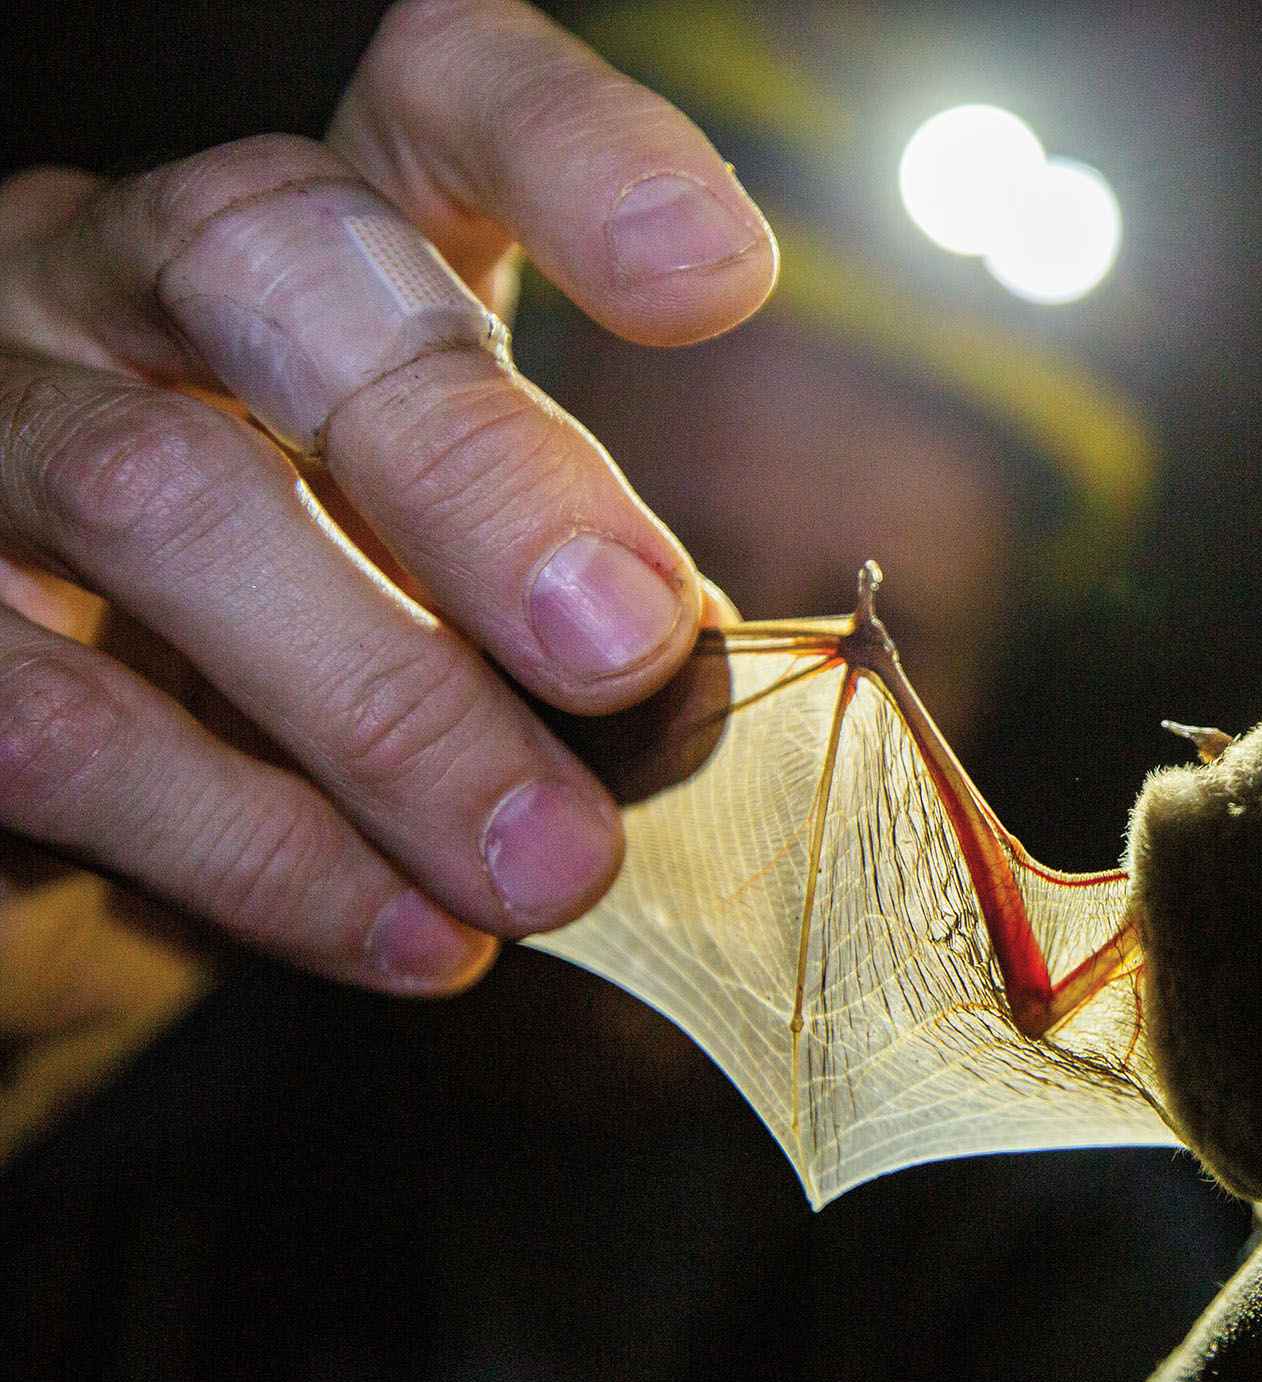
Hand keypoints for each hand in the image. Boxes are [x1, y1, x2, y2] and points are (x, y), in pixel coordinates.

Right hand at [0, 0, 773, 997]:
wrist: (70, 773)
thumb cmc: (313, 638)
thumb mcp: (455, 574)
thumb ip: (561, 582)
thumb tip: (674, 679)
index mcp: (310, 240)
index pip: (434, 92)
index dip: (575, 154)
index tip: (717, 280)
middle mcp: (115, 273)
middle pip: (275, 263)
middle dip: (474, 463)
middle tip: (623, 646)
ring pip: (151, 495)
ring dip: (385, 704)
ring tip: (550, 862)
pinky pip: (53, 719)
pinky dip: (255, 845)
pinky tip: (411, 932)